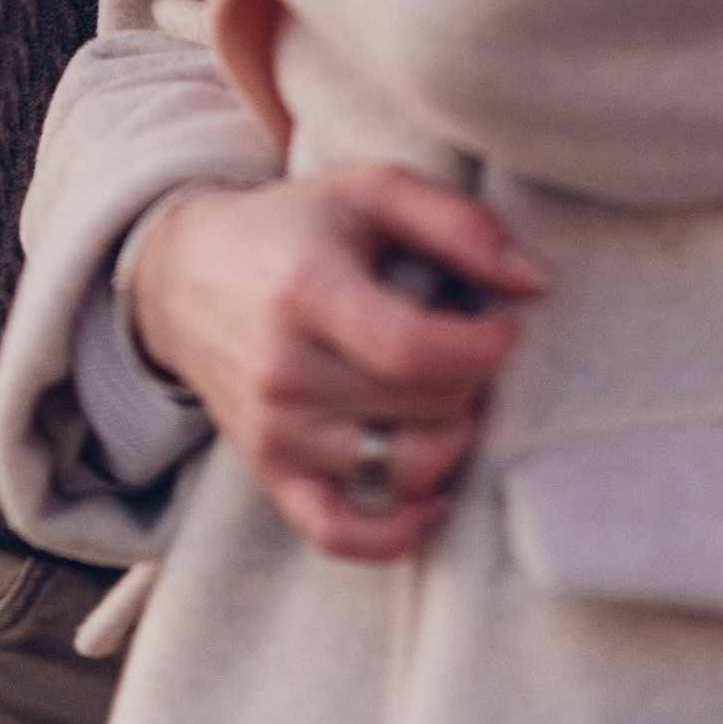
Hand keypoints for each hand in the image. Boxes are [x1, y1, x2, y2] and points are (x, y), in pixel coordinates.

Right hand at [129, 166, 549, 562]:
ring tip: (448, 397)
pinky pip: (342, 533)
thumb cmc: (295, 226)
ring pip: (401, 471)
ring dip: (450, 439)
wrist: (185, 277)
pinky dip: (399, 530)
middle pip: (420, 410)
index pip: (416, 352)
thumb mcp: (371, 190)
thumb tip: (537, 283)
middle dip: (472, 383)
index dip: (484, 348)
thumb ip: (458, 223)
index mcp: (306, 291)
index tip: (503, 326)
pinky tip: (433, 493)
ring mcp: (274, 433)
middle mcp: (282, 371)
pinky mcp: (271, 474)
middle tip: (469, 351)